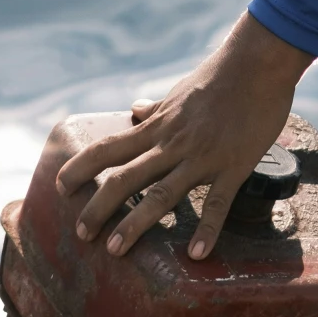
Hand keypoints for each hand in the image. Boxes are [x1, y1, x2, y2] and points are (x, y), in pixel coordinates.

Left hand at [56, 13, 313, 259]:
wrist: (258, 62)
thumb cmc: (220, 75)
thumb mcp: (180, 92)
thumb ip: (157, 108)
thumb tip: (135, 108)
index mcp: (158, 126)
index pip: (108, 148)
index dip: (80, 168)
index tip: (59, 187)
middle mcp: (172, 143)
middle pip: (125, 178)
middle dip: (98, 207)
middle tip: (80, 234)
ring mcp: (202, 157)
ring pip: (161, 194)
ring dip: (135, 224)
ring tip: (115, 250)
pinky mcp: (233, 166)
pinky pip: (217, 202)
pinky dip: (207, 229)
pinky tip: (197, 254)